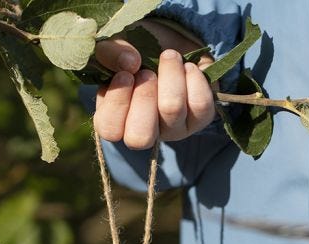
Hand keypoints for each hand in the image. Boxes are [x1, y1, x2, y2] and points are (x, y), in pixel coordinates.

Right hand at [94, 35, 215, 148]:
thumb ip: (108, 51)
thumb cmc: (135, 50)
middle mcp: (144, 133)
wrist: (173, 41)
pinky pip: (200, 104)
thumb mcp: (114, 45)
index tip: (125, 74)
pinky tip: (187, 66)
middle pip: (140, 137)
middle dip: (144, 97)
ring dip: (170, 76)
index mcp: (116, 121)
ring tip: (169, 57)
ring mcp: (173, 130)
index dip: (117, 103)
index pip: (110, 130)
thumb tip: (131, 63)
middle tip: (147, 73)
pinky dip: (194, 77)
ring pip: (172, 111)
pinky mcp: (200, 119)